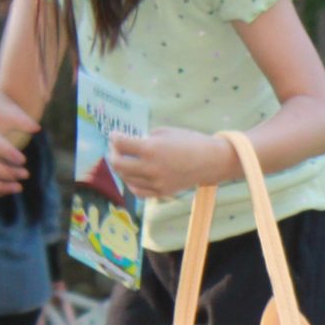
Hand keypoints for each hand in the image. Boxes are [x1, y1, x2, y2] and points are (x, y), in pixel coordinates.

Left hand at [107, 128, 231, 201]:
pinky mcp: (162, 192)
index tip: (115, 135)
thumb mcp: (165, 132)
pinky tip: (133, 175)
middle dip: (113, 154)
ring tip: (124, 160)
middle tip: (115, 149)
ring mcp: (156, 182)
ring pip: (125, 178)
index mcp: (151, 149)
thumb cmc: (190, 142)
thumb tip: (130, 145)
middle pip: (117, 164)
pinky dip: (131, 183)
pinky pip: (137, 190)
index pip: (120, 143)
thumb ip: (145, 138)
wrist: (212, 161)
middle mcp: (151, 167)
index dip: (114, 137)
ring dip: (121, 168)